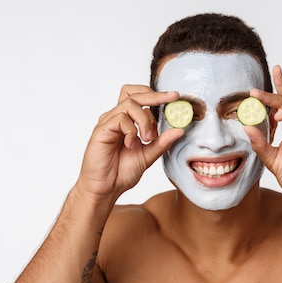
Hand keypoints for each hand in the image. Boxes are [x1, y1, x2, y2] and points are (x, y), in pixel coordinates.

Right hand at [75, 85, 183, 202]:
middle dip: (155, 95)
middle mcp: (117, 118)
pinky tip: (130, 145)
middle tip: (171, 98)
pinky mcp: (102, 129)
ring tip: (148, 138)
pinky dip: (131, 130)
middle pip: (134, 94)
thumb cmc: (121, 173)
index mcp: (127, 122)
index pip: (140, 98)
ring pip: (130, 104)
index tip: (174, 97)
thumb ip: (162, 142)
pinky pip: (120, 119)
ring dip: (144, 120)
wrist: (105, 189)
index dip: (156, 95)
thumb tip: (179, 130)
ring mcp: (108, 122)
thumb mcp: (148, 156)